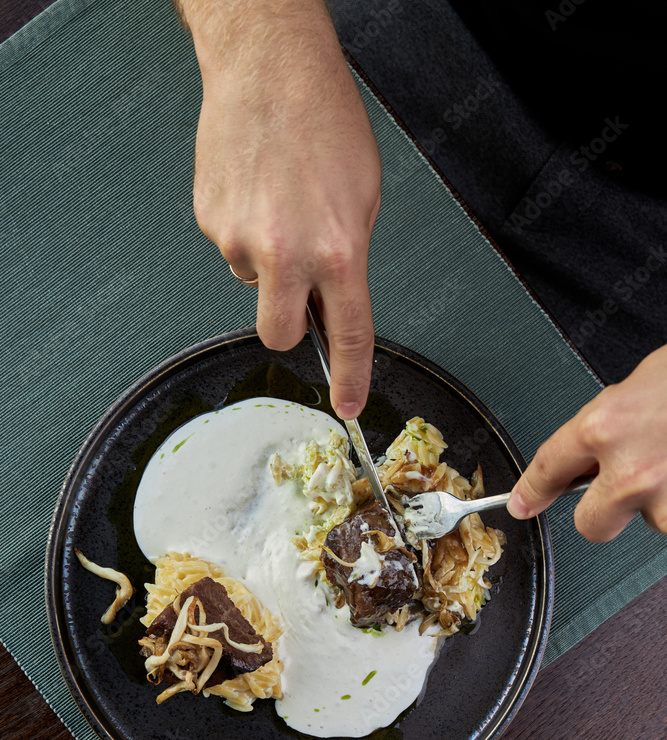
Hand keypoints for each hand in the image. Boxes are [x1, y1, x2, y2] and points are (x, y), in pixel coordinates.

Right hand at [185, 0, 381, 418]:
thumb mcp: (363, 198)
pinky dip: (244, 230)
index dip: (350, 378)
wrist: (269, 67)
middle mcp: (286, 252)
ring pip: (252, 283)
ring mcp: (240, 239)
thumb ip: (349, 258)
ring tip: (279, 204)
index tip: (348, 404)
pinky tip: (256, 190)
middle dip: (287, 325)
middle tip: (295, 293)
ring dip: (266, 261)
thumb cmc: (323, 121)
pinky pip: (230, 247)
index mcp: (337, 250)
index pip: (349, 334)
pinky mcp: (210, 220)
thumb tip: (333, 303)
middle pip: (278, 334)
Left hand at [507, 343, 666, 540]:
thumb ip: (606, 424)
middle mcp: (631, 468)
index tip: (523, 505)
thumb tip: (582, 457)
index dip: (532, 491)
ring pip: (650, 522)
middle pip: (592, 526)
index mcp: (605, 426)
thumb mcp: (641, 384)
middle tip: (628, 484)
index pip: (549, 467)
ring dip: (662, 501)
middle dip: (605, 511)